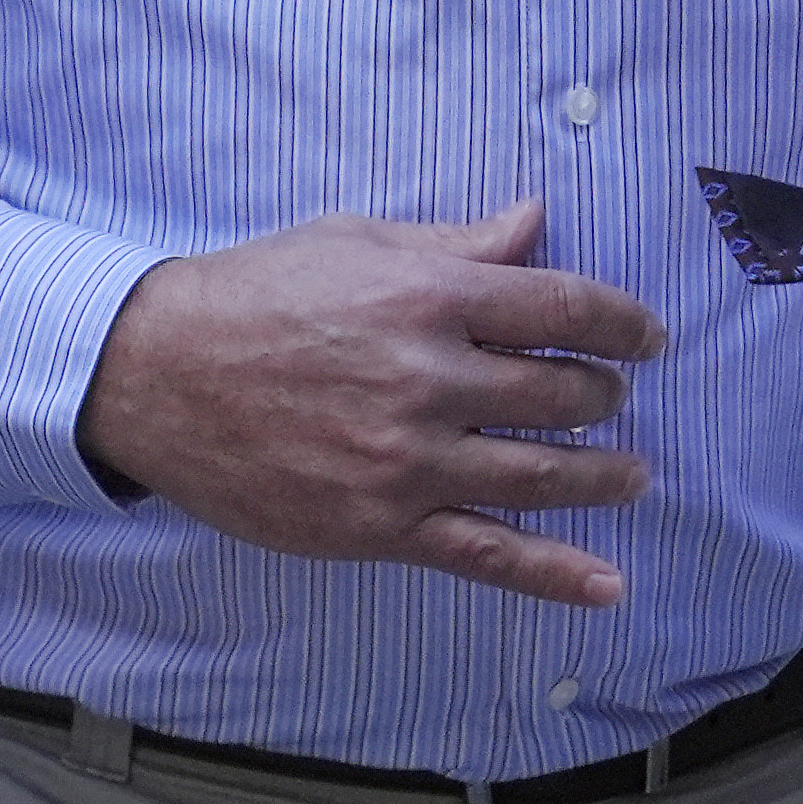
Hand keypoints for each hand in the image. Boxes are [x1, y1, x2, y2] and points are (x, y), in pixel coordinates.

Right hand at [73, 196, 665, 603]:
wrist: (155, 373)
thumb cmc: (256, 294)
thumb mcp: (358, 243)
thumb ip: (458, 244)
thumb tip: (537, 219)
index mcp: (430, 296)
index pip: (562, 307)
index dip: (621, 322)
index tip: (647, 336)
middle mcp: (429, 379)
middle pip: (558, 392)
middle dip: (603, 394)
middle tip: (617, 396)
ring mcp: (406, 461)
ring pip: (537, 476)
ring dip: (601, 476)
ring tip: (633, 474)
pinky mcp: (377, 526)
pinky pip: (484, 555)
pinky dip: (554, 574)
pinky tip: (607, 584)